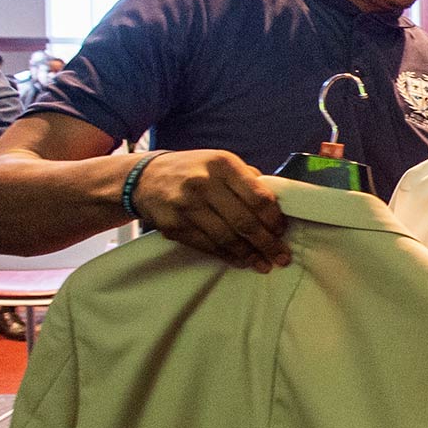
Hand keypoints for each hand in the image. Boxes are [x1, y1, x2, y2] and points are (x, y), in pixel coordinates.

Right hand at [130, 150, 289, 271]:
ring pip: (226, 238)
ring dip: (249, 255)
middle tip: (281, 257)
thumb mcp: (221, 163)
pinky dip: (228, 256)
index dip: (274, 219)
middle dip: (267, 243)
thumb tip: (276, 208)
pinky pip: (207, 246)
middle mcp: (203, 183)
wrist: (145, 177)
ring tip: (264, 264)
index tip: (282, 231)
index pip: (258, 197)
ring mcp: (186, 205)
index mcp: (222, 164)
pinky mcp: (173, 225)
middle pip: (244, 221)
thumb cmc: (194, 170)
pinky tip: (241, 261)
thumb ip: (248, 180)